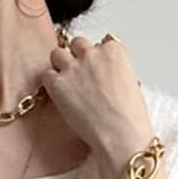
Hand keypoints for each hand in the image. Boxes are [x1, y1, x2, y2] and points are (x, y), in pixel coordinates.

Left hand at [41, 32, 153, 169]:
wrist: (120, 134)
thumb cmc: (129, 118)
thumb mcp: (130, 84)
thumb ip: (114, 73)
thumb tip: (104, 80)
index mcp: (114, 50)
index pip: (99, 44)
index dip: (95, 60)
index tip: (95, 73)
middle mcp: (93, 53)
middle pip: (77, 44)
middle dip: (76, 57)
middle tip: (78, 78)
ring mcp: (74, 66)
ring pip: (58, 54)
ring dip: (60, 66)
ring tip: (66, 86)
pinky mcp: (59, 83)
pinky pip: (47, 75)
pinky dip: (50, 85)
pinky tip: (59, 97)